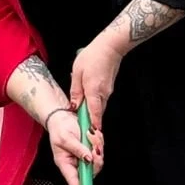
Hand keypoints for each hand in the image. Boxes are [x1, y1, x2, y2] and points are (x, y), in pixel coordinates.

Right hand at [44, 106, 94, 184]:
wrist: (64, 116)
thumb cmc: (59, 128)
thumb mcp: (65, 138)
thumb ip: (78, 149)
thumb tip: (88, 158)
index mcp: (65, 163)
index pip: (73, 182)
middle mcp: (75, 163)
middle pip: (91, 172)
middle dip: (96, 160)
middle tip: (93, 147)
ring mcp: (84, 157)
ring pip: (98, 161)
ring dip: (97, 147)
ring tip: (89, 136)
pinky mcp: (91, 150)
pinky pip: (101, 150)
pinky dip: (99, 142)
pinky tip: (92, 135)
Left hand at [70, 31, 124, 145]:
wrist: (110, 47)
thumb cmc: (92, 57)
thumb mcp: (77, 73)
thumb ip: (75, 91)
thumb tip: (74, 107)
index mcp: (94, 91)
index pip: (94, 114)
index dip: (92, 127)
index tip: (90, 137)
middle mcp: (103, 94)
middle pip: (95, 113)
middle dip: (89, 122)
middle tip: (82, 130)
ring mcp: (107, 92)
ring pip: (98, 107)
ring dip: (90, 112)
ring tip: (81, 115)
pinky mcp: (108, 88)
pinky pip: (100, 100)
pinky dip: (94, 103)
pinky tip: (86, 99)